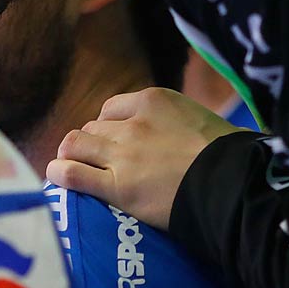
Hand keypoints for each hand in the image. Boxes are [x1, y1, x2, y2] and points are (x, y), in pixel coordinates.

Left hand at [46, 88, 238, 228]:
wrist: (232, 184)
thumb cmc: (231, 155)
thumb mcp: (204, 120)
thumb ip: (181, 122)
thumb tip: (186, 134)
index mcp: (154, 101)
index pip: (112, 109)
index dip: (108, 126)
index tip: (112, 140)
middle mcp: (132, 124)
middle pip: (92, 128)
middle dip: (91, 143)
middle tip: (95, 161)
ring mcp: (121, 154)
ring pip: (74, 145)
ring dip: (71, 155)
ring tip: (70, 167)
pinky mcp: (116, 186)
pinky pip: (71, 173)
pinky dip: (59, 173)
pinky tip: (56, 177)